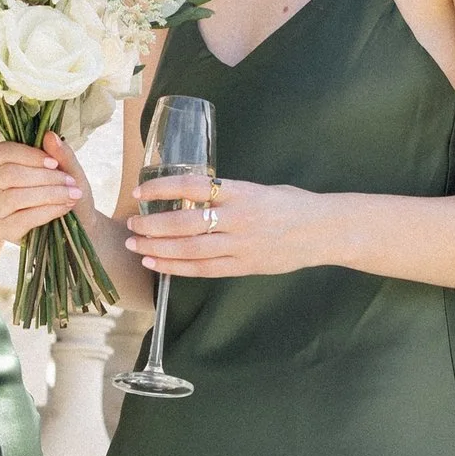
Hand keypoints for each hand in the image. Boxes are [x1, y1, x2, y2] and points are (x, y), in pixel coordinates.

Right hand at [0, 131, 88, 242]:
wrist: (82, 224)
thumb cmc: (72, 193)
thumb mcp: (73, 171)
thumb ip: (62, 155)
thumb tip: (50, 135)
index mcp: (11, 164)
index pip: (3, 152)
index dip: (26, 155)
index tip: (54, 163)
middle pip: (7, 174)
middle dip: (43, 178)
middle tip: (71, 182)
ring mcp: (0, 208)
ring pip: (13, 197)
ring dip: (47, 195)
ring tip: (71, 196)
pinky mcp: (5, 230)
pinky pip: (19, 220)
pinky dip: (45, 212)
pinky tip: (63, 209)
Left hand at [124, 172, 321, 280]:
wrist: (323, 231)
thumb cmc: (290, 204)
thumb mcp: (258, 189)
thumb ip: (226, 194)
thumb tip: (189, 196)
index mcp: (242, 192)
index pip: (194, 186)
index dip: (163, 188)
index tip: (140, 190)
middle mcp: (240, 218)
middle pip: (186, 222)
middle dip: (153, 224)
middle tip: (131, 224)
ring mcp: (242, 245)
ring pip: (191, 249)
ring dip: (158, 248)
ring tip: (135, 245)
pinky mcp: (245, 266)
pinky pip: (204, 269)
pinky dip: (177, 267)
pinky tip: (156, 264)